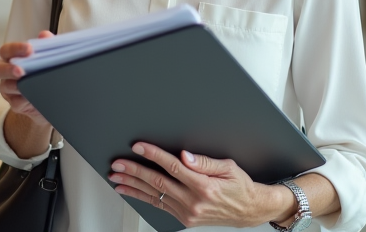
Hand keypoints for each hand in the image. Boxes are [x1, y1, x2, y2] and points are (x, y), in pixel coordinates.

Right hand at [0, 31, 53, 122]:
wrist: (51, 98)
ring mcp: (8, 89)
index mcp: (12, 58)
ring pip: (5, 87)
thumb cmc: (44, 73)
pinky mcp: (15, 104)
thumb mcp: (48, 58)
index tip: (29, 49)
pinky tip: (34, 97)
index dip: (16, 49)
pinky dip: (25, 100)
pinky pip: (15, 103)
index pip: (7, 50)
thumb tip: (45, 36)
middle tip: (21, 71)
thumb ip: (46, 45)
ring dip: (17, 85)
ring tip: (29, 85)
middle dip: (9, 69)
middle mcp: (6, 73)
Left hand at [108, 142, 289, 227]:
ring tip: (116, 178)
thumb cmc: (240, 187)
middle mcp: (194, 201)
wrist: (249, 211)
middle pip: (158, 182)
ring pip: (155, 195)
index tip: (139, 147)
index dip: (153, 155)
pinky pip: (159, 205)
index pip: (173, 167)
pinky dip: (142, 197)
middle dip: (135, 171)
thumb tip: (184, 155)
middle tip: (118, 164)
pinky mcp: (185, 218)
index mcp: (204, 186)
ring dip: (133, 186)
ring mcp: (188, 212)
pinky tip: (130, 191)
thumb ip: (203, 161)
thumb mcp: (228, 167)